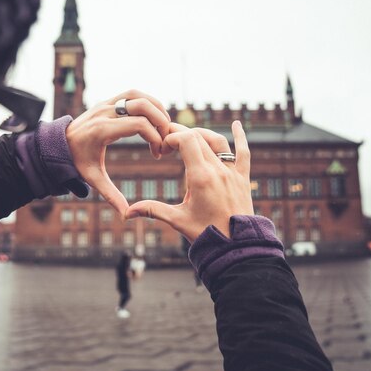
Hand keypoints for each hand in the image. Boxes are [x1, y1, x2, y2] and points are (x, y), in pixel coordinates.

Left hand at [66, 89, 170, 214]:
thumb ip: (111, 195)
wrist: (58, 145)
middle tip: (166, 138)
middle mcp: (104, 112)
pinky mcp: (107, 101)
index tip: (157, 153)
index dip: (154, 137)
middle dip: (160, 120)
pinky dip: (146, 101)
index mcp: (102, 130)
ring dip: (155, 106)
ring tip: (164, 125)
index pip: (138, 124)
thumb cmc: (77, 162)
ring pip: (137, 95)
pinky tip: (153, 116)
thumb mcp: (93, 179)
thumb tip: (126, 215)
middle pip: (141, 105)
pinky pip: (131, 94)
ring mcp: (105, 103)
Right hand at [125, 121, 253, 241]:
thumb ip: (153, 210)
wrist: (236, 246)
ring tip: (188, 136)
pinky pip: (243, 152)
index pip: (186, 140)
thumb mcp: (177, 220)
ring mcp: (232, 172)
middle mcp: (218, 170)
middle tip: (167, 141)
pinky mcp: (242, 178)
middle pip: (198, 137)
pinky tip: (237, 123)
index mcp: (200, 177)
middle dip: (180, 134)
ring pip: (218, 141)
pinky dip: (240, 136)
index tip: (162, 148)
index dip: (171, 138)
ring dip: (202, 134)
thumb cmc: (206, 234)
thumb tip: (127, 212)